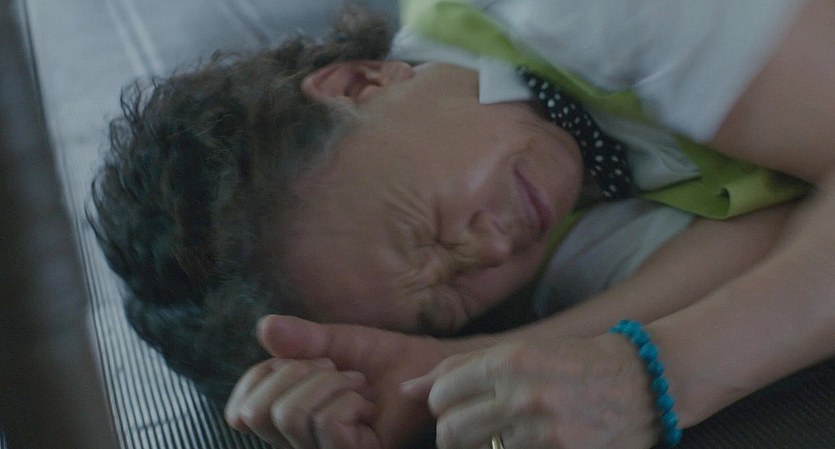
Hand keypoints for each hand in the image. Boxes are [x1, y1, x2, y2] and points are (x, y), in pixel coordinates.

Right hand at [226, 315, 460, 448]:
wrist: (423, 368)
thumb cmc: (379, 359)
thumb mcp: (333, 342)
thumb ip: (298, 339)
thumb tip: (264, 328)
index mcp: (283, 417)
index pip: (241, 412)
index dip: (264, 376)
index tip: (305, 361)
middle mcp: (296, 442)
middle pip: (258, 413)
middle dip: (297, 374)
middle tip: (334, 370)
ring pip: (290, 416)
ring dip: (328, 385)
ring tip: (355, 384)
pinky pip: (326, 424)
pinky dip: (348, 400)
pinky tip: (367, 403)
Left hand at [401, 334, 658, 448]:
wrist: (647, 381)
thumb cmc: (578, 361)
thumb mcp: (523, 352)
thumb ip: (463, 368)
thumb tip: (407, 388)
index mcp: (510, 360)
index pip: (441, 393)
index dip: (442, 404)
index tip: (456, 406)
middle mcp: (522, 395)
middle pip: (450, 430)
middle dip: (452, 433)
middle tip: (471, 429)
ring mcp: (542, 431)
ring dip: (485, 446)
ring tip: (507, 434)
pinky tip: (527, 442)